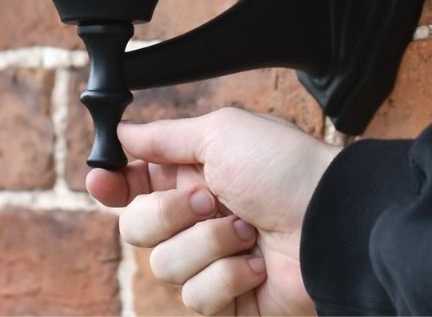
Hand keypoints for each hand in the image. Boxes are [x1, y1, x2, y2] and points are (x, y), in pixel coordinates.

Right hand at [86, 108, 338, 315]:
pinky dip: (227, 278)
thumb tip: (122, 131)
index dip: (112, 185)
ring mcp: (210, 261)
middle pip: (136, 228)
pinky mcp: (227, 301)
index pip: (132, 185)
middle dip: (169, 213)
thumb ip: (163, 137)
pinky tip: (256, 264)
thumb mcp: (220, 133)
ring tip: (246, 231)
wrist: (329, 223)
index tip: (102, 180)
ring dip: (208, 245)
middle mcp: (195, 218)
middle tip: (209, 198)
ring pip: (164, 266)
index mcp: (190, 174)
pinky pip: (196, 298)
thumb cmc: (282, 167)